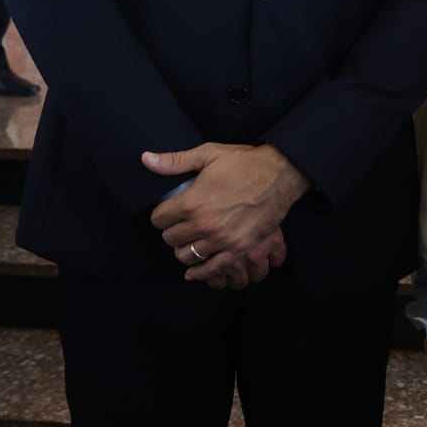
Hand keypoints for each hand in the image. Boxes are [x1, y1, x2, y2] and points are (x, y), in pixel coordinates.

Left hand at [145, 142, 309, 281]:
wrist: (281, 174)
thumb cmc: (244, 162)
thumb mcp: (208, 154)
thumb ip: (175, 161)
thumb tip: (146, 159)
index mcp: (192, 202)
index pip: (159, 219)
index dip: (162, 214)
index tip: (168, 212)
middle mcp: (204, 225)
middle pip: (170, 239)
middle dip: (172, 231)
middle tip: (180, 225)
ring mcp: (222, 240)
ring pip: (187, 256)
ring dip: (185, 249)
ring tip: (190, 241)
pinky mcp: (239, 249)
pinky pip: (211, 270)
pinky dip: (199, 273)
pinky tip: (193, 271)